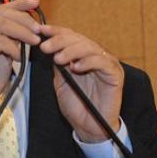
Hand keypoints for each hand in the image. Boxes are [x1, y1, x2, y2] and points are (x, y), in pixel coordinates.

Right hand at [0, 0, 40, 100]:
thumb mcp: (6, 51)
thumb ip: (13, 36)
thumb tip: (30, 23)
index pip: (0, 9)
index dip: (19, 4)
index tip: (36, 3)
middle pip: (1, 14)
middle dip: (24, 20)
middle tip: (39, 29)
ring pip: (0, 25)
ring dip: (22, 32)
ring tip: (34, 41)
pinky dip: (12, 48)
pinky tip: (18, 57)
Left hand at [39, 25, 123, 142]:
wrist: (89, 127)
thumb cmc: (77, 106)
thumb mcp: (61, 81)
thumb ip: (57, 64)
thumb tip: (47, 44)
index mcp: (83, 55)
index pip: (70, 37)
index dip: (56, 32)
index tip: (41, 30)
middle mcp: (96, 56)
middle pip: (79, 39)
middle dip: (60, 41)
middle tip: (46, 47)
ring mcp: (107, 63)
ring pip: (90, 47)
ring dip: (72, 51)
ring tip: (58, 59)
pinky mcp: (115, 74)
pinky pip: (102, 62)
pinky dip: (88, 61)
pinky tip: (76, 67)